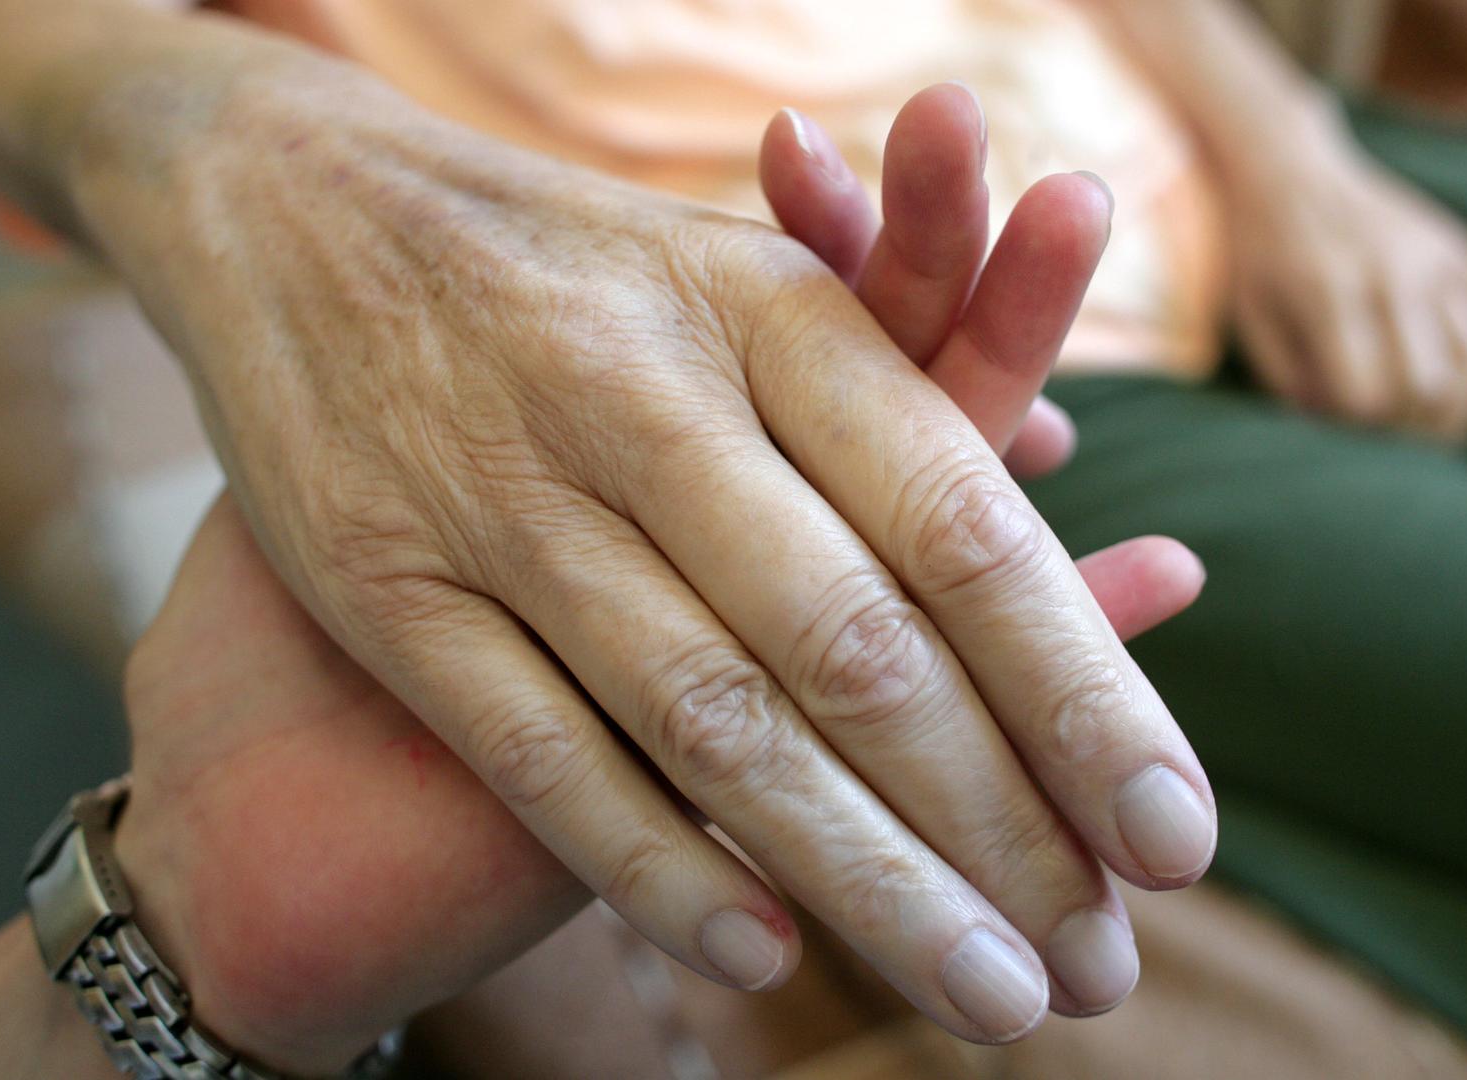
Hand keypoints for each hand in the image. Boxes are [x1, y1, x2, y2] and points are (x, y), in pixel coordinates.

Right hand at [76, 48, 1213, 1048]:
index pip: (960, 526)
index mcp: (769, 311)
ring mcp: (504, 494)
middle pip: (857, 649)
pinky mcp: (386, 581)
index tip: (1173, 839)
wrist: (294, 207)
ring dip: (867, 882)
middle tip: (1098, 971)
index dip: (1080, 693)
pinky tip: (771, 957)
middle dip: (996, 827)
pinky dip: (659, 864)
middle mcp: (644, 397)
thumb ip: (920, 400)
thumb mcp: (757, 285)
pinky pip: (541, 750)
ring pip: (715, 722)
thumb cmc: (582, 271)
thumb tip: (1111, 513)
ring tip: (986, 1000)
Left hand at [1226, 144, 1466, 441]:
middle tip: (1404, 451)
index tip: (1350, 436)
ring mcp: (1433, 255)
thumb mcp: (1252, 320)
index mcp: (1328, 294)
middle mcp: (1391, 274)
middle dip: (1417, 434)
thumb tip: (1339, 431)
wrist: (1289, 171)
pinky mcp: (1459, 244)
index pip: (1367, 395)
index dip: (1361, 433)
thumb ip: (1288, 381)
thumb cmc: (1260, 257)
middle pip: (1430, 384)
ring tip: (1445, 431)